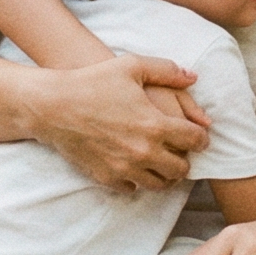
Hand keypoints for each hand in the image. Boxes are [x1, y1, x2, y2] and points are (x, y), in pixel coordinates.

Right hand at [27, 55, 209, 191]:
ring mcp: (126, 168)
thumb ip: (167, 70)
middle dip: (186, 159)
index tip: (200, 136)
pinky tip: (136, 166)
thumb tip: (194, 77)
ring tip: (162, 162)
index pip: (194, 140)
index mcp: (155, 124)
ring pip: (160, 184)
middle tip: (181, 151)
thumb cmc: (92, 82)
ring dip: (165, 174)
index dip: (202, 138)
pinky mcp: (107, 178)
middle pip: (182, 168)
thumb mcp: (131, 66)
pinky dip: (139, 179)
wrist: (53, 106)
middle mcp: (144, 151)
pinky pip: (134, 188)